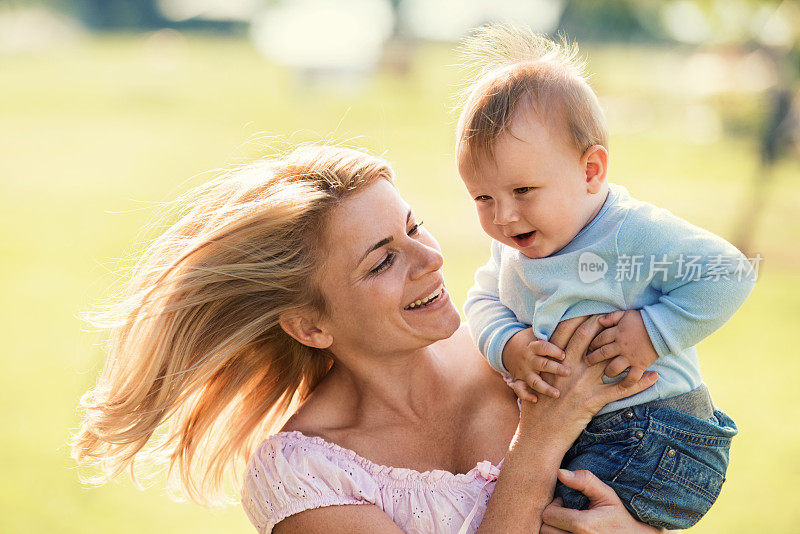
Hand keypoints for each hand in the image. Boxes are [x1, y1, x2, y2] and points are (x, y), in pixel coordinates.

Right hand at [503, 328, 569, 402]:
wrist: (507, 348)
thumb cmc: (531, 340)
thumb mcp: (538, 332)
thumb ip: (553, 330)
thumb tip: (576, 318)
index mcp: (533, 346)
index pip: (543, 347)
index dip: (553, 350)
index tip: (564, 354)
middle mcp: (528, 359)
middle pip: (542, 364)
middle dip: (555, 369)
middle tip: (568, 372)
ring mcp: (523, 371)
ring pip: (534, 381)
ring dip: (545, 388)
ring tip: (557, 394)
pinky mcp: (519, 380)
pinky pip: (520, 390)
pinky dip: (526, 396)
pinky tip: (535, 400)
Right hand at [527, 316, 657, 438]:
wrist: (539, 436)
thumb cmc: (536, 410)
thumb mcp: (537, 382)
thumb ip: (547, 366)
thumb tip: (555, 353)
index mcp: (554, 362)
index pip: (566, 331)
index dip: (580, 316)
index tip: (592, 307)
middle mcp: (569, 368)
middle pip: (588, 336)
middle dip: (603, 321)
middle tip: (617, 312)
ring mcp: (582, 384)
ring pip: (608, 358)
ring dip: (625, 346)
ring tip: (640, 336)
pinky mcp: (593, 401)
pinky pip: (621, 389)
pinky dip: (639, 382)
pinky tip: (653, 376)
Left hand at [541, 469, 662, 533]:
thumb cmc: (620, 516)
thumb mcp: (607, 495)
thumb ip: (585, 481)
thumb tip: (560, 472)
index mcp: (583, 526)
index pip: (548, 515)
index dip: (554, 506)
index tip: (565, 502)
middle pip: (545, 529)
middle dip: (552, 518)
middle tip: (565, 512)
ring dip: (554, 528)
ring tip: (567, 522)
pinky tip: (569, 529)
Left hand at [586, 310, 659, 387]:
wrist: (662, 328)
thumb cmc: (644, 320)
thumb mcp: (626, 314)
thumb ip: (612, 317)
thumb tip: (599, 320)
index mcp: (617, 332)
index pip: (600, 339)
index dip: (593, 343)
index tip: (589, 347)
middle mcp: (621, 345)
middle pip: (603, 353)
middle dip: (593, 358)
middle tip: (588, 362)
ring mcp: (630, 356)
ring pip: (614, 367)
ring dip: (608, 371)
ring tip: (606, 372)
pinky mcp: (640, 364)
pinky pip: (632, 377)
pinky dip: (627, 382)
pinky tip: (623, 384)